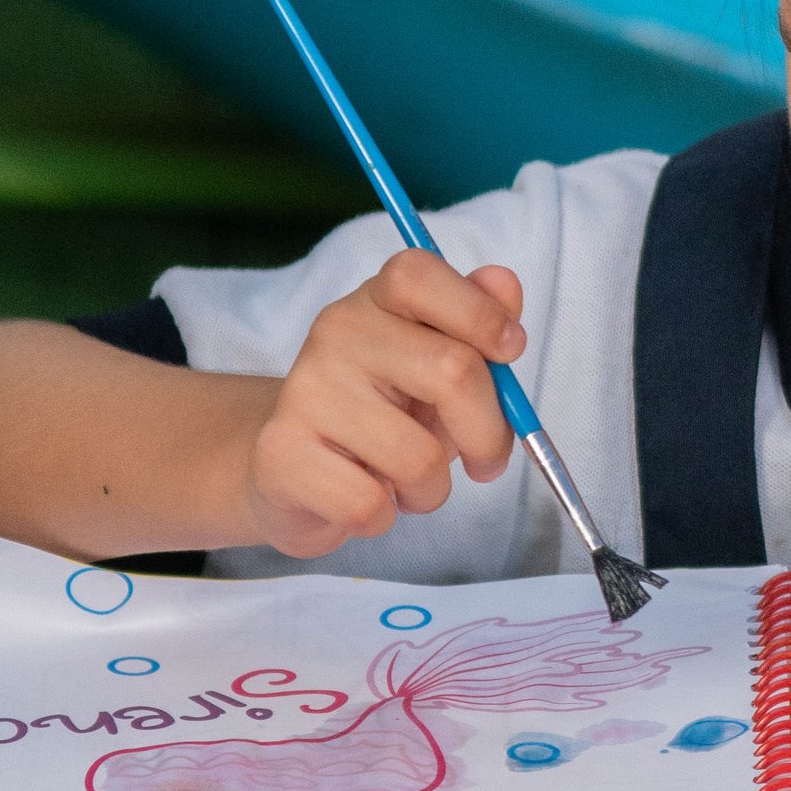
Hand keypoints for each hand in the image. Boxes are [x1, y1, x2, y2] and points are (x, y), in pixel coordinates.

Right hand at [239, 252, 526, 557]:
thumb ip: (477, 327)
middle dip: (488, 432)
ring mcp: (304, 391)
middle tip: (486, 460)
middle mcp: (334, 333)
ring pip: (418, 457)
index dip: (480, 312)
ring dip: (433, 489)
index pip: (419, 273)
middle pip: (451, 370)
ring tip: (410, 483)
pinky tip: (366, 499)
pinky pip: (370, 504)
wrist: (291, 474)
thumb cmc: (383, 419)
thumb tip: (505, 286)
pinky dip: (385, 517)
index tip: (510, 352)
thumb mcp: (437, 369)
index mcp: (375, 302)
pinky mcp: (281, 453)